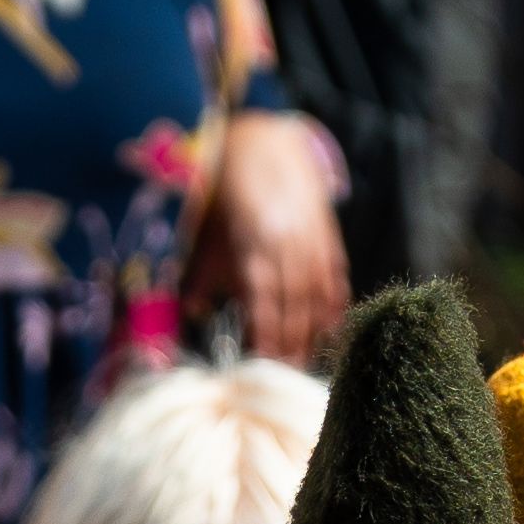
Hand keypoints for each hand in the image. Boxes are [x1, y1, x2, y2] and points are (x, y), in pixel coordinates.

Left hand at [192, 109, 352, 366]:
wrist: (265, 144)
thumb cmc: (227, 195)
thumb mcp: (209, 234)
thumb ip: (201, 276)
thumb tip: (188, 313)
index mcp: (255, 248)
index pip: (263, 303)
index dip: (266, 336)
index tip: (263, 364)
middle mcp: (287, 247)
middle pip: (293, 307)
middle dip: (290, 345)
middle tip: (285, 378)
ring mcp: (312, 242)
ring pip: (317, 297)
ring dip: (312, 333)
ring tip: (305, 363)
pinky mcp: (328, 237)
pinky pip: (335, 278)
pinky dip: (334, 307)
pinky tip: (330, 332)